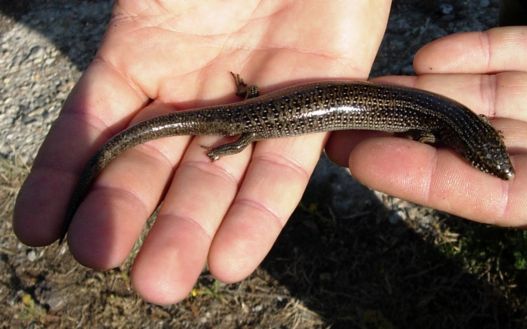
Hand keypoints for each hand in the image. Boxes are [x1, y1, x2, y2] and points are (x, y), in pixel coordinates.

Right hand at [13, 0, 390, 303]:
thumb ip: (128, 18)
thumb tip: (88, 97)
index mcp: (147, 54)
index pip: (97, 127)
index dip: (67, 176)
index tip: (40, 230)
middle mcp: (197, 89)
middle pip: (157, 164)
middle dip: (127, 213)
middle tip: (106, 260)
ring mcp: (255, 103)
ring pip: (217, 179)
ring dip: (188, 231)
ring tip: (161, 281)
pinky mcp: (314, 111)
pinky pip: (284, 173)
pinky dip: (258, 217)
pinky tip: (230, 259)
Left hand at [327, 23, 526, 234]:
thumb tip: (496, 173)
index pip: (496, 198)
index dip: (427, 179)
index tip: (362, 159)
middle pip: (481, 144)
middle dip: (411, 131)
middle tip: (346, 122)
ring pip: (495, 97)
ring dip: (433, 91)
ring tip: (373, 87)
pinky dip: (480, 52)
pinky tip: (429, 57)